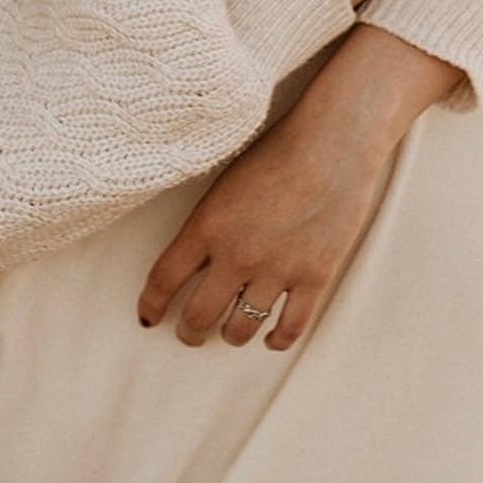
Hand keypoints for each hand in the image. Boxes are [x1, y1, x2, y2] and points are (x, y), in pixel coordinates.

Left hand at [137, 90, 388, 351]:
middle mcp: (236, 255)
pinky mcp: (314, 277)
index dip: (151, 305)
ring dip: (231, 336)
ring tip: (230, 334)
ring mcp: (276, 270)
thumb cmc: (280, 150)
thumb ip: (209, 223)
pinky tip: (271, 339)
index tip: (147, 317)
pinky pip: (290, 327)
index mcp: (207, 226)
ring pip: (240, 328)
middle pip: (198, 315)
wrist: (335, 142)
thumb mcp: (226, 183)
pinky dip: (277, 339)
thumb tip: (196, 258)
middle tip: (189, 335)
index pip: (164, 279)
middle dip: (189, 332)